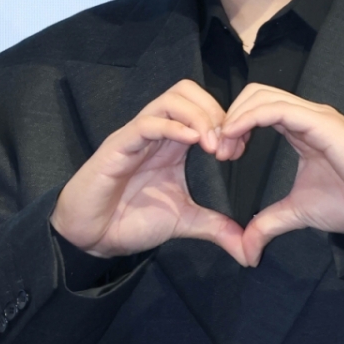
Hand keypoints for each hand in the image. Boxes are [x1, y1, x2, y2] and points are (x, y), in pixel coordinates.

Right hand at [50, 79, 247, 265]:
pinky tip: (193, 142)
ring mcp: (137, 136)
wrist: (94, 236)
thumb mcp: (185, 222)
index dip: (227, 122)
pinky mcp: (119, 145)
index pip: (203, 108)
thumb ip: (217, 227)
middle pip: (188, 92)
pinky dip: (174, 127)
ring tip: (212, 145)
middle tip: (227, 146)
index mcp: (174, 143)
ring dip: (199, 116)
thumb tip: (249, 251)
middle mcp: (157, 133)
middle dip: (215, 112)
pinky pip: (147, 123)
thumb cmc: (132, 221)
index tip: (239, 151)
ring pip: (171, 100)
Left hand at [218, 85, 343, 266]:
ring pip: (262, 95)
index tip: (221, 154)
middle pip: (256, 94)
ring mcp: (314, 115)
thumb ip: (269, 224)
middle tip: (219, 150)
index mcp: (301, 129)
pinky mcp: (320, 121)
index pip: (259, 109)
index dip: (235, 125)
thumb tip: (247, 250)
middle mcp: (307, 115)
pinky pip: (276, 108)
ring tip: (224, 147)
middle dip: (230, 117)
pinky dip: (249, 117)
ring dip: (235, 117)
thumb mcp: (297, 213)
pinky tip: (234, 136)